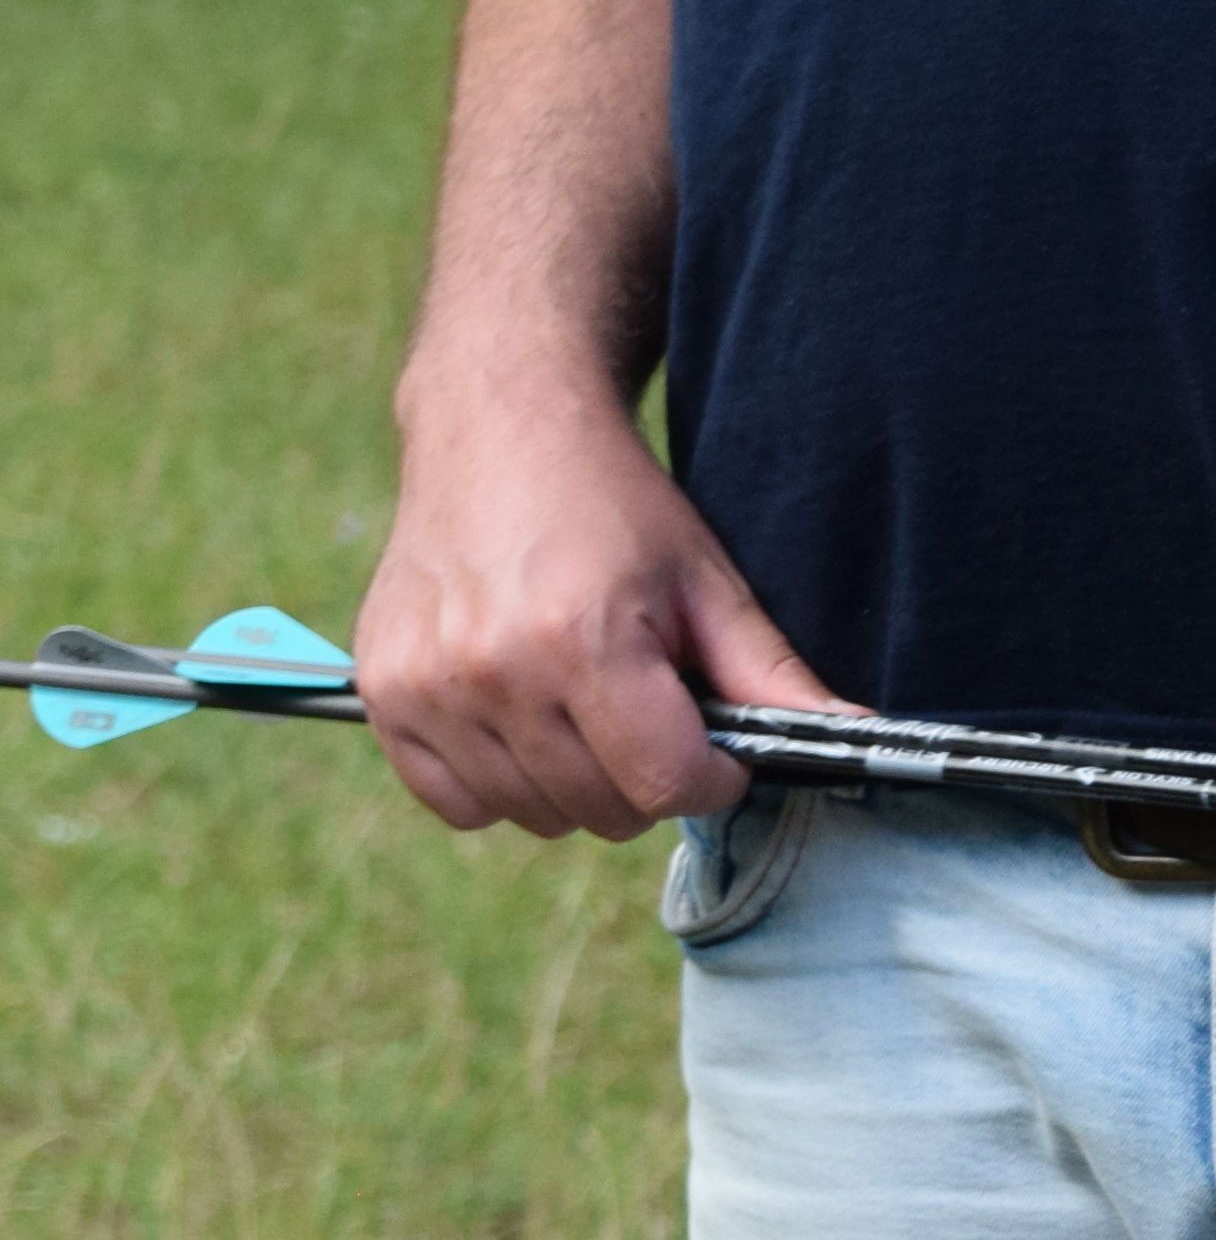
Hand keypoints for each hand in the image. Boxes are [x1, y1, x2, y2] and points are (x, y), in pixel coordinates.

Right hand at [353, 370, 823, 837]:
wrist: (493, 427)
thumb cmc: (608, 503)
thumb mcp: (704, 580)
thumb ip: (770, 676)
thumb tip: (854, 742)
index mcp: (579, 641)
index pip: (665, 785)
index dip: (711, 777)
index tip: (713, 745)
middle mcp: (490, 671)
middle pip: (600, 810)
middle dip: (644, 779)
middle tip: (644, 714)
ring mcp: (425, 685)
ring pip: (530, 813)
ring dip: (571, 784)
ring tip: (579, 708)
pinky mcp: (384, 690)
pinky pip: (454, 800)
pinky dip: (494, 783)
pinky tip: (516, 722)